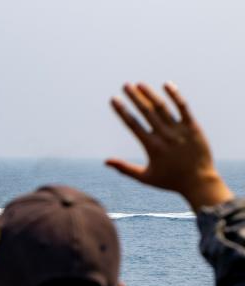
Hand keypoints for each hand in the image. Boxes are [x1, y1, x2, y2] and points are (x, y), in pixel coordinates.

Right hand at [107, 82, 232, 209]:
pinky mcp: (193, 127)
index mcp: (152, 147)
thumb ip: (124, 168)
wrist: (199, 182)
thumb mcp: (145, 178)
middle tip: (125, 85)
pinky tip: (167, 85)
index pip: (133, 124)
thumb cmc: (170, 181)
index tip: (114, 100)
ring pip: (162, 108)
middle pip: (146, 112)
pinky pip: (183, 108)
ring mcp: (180, 130)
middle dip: (134, 97)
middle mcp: (165, 136)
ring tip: (139, 84)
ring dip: (150, 94)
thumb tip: (105, 161)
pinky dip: (175, 96)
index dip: (122, 111)